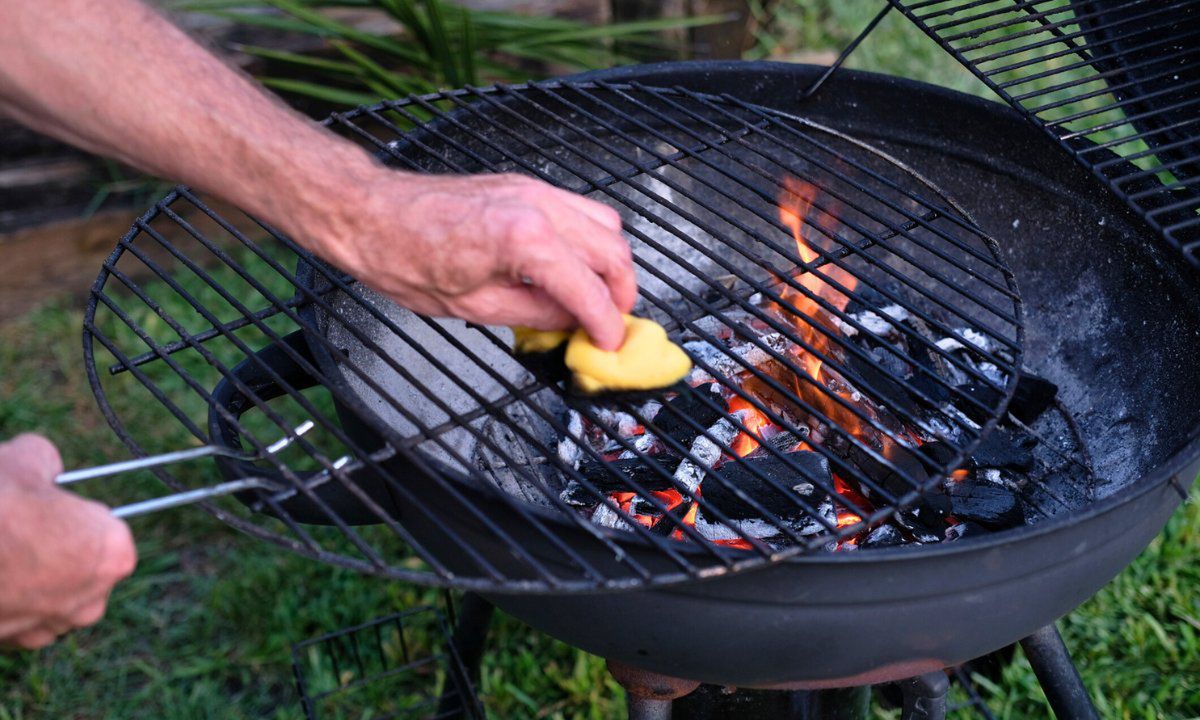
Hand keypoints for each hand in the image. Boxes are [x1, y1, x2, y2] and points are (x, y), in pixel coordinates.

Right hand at [0, 435, 136, 649]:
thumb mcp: (28, 457)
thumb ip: (48, 465)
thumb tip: (43, 467)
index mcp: (112, 553)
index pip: (106, 532)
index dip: (75, 517)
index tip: (49, 509)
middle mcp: (91, 600)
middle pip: (80, 570)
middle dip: (56, 552)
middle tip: (19, 531)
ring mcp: (49, 628)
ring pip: (49, 599)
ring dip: (29, 582)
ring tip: (0, 553)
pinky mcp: (11, 645)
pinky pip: (18, 619)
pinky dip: (4, 601)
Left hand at [314, 171, 637, 350]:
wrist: (371, 214)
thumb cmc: (405, 257)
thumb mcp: (474, 307)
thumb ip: (536, 314)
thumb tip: (572, 323)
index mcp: (524, 238)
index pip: (589, 288)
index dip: (606, 324)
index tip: (610, 345)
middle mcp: (537, 205)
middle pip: (612, 250)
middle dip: (621, 293)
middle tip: (611, 326)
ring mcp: (533, 189)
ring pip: (605, 223)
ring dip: (610, 262)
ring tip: (597, 297)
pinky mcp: (525, 185)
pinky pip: (579, 210)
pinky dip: (589, 240)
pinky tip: (573, 267)